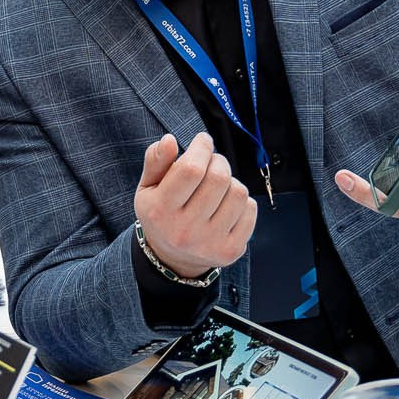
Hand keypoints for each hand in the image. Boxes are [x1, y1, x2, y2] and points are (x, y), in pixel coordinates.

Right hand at [132, 133, 257, 278]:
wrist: (172, 258)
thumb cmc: (161, 213)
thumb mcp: (148, 187)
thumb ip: (155, 161)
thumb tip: (169, 140)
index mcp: (160, 211)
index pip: (190, 170)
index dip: (202, 148)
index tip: (203, 141)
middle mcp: (185, 230)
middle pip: (218, 178)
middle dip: (218, 161)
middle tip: (211, 163)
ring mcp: (210, 243)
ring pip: (238, 192)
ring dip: (230, 180)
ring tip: (217, 186)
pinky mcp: (231, 250)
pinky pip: (250, 209)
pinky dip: (242, 200)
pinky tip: (226, 205)